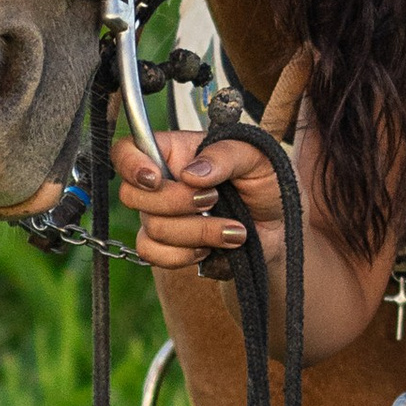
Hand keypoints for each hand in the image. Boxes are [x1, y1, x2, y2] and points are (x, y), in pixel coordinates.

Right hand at [112, 127, 283, 275]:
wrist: (279, 226)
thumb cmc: (266, 182)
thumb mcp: (257, 156)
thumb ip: (225, 155)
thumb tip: (192, 174)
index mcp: (175, 151)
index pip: (126, 151)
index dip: (131, 165)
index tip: (156, 178)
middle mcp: (161, 183)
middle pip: (133, 195)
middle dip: (177, 202)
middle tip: (215, 199)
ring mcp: (160, 217)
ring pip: (152, 228)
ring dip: (199, 231)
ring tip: (235, 229)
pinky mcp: (168, 247)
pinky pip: (153, 255)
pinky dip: (185, 255)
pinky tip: (212, 248)